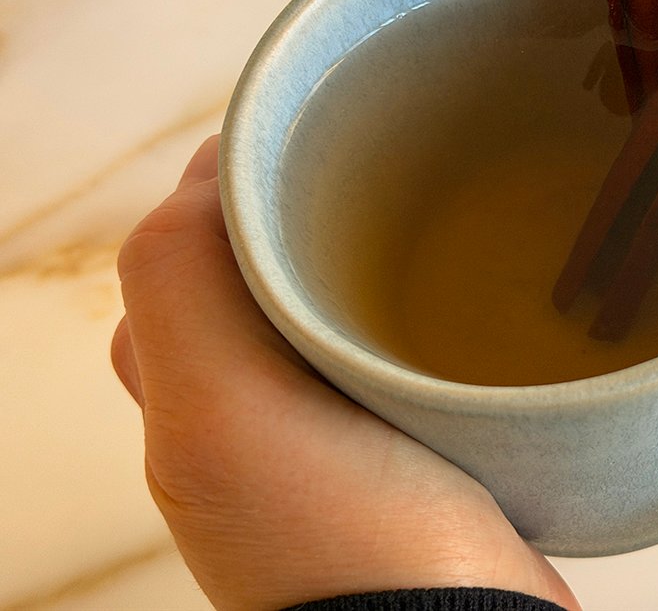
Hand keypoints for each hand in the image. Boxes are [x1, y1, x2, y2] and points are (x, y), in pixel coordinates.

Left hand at [111, 137, 577, 610]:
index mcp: (191, 394)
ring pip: (335, 301)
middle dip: (304, 208)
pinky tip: (467, 288)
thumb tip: (216, 166)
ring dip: (369, 252)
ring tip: (428, 209)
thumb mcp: (218, 405)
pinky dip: (423, 303)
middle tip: (375, 165)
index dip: (234, 179)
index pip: (188, 247)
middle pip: (261, 268)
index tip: (305, 134)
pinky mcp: (412, 439)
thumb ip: (177, 279)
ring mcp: (334, 428)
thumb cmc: (344, 535)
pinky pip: (402, 343)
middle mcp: (251, 411)